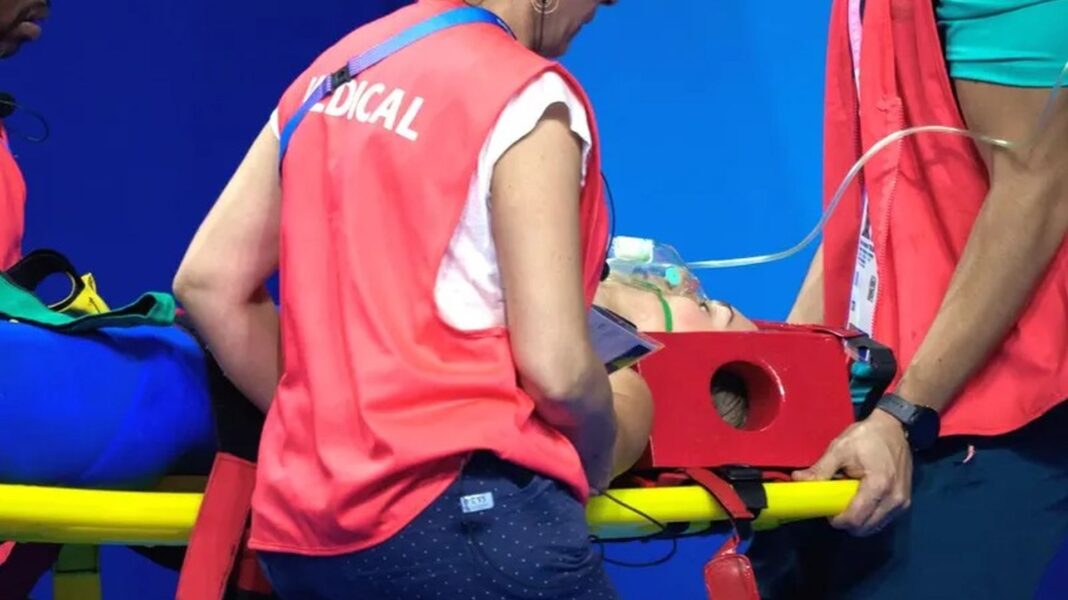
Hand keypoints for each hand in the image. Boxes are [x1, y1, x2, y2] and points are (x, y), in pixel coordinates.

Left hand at [793, 410, 912, 535]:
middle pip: (864, 528)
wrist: (894, 428)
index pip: (854, 519)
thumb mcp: (840, 449)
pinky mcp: (905, 503)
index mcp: (878, 486)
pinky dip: (870, 516)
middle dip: (846, 522)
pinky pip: (883, 520)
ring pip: (874, 527)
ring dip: (859, 521)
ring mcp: (902, 503)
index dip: (837, 520)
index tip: (827, 509)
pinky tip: (862, 500)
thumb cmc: (866, 436)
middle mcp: (894, 499)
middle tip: (836, 505)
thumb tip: (798, 480)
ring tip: (849, 501)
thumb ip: (820, 469)